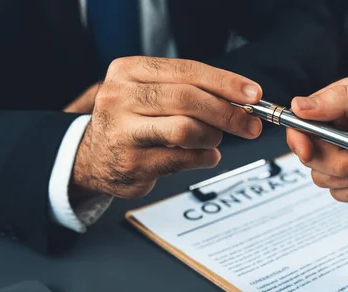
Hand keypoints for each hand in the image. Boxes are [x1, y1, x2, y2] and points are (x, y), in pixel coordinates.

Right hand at [71, 57, 262, 199]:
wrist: (94, 158)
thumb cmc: (134, 122)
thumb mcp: (153, 94)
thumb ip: (192, 91)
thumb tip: (243, 100)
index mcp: (129, 71)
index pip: (186, 70)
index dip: (225, 82)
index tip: (254, 94)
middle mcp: (121, 97)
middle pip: (188, 99)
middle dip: (228, 112)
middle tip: (251, 124)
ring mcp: (123, 132)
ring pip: (185, 129)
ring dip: (213, 136)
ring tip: (215, 139)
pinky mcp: (132, 164)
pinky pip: (182, 159)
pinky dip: (204, 158)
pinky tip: (206, 156)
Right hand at [286, 78, 347, 201]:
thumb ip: (342, 100)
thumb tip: (300, 105)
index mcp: (345, 103)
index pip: (303, 120)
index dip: (300, 138)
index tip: (310, 150)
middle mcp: (344, 129)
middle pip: (311, 154)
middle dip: (337, 161)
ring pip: (322, 176)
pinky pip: (339, 193)